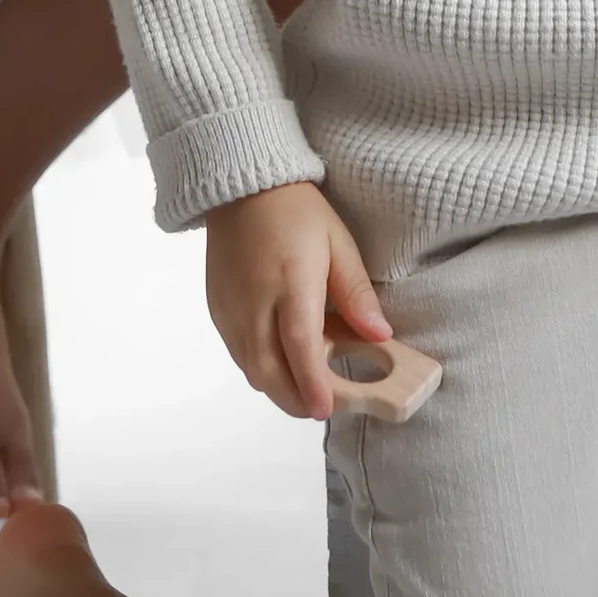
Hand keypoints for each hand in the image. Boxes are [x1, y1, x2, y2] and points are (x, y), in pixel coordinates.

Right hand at [204, 179, 392, 421]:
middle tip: (322, 407)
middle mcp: (254, 302)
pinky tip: (280, 360)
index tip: (326, 409)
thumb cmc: (296, 211)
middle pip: (269, 371)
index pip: (300, 347)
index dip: (313, 383)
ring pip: (250, 369)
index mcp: (291, 283)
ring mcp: (230, 309)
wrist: (242, 187)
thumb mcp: (338, 243)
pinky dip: (259, 368)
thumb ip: (356, 293)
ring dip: (277, 387)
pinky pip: (237, 353)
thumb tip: (380, 334)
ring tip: (305, 387)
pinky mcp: (217, 309)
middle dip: (295, 399)